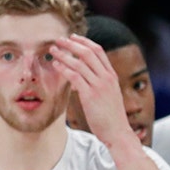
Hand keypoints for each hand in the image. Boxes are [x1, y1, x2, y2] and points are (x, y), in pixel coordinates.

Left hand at [49, 34, 134, 149]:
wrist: (117, 132)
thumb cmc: (110, 116)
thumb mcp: (108, 95)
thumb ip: (98, 84)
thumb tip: (83, 79)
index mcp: (111, 75)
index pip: (98, 51)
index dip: (84, 42)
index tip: (73, 37)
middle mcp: (106, 77)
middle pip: (88, 53)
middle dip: (72, 44)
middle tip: (59, 39)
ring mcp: (99, 86)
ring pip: (80, 63)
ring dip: (64, 55)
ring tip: (52, 51)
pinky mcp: (90, 96)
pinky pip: (75, 77)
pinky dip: (64, 69)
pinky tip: (55, 65)